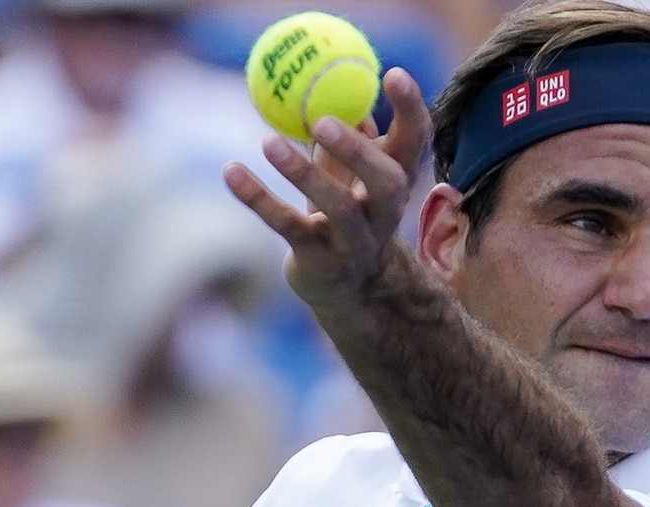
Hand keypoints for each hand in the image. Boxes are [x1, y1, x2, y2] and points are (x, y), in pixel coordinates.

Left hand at [224, 67, 434, 313]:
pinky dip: (258, 199)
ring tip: (269, 144)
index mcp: (396, 183)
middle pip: (387, 183)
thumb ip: (350, 132)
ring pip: (338, 209)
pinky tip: (231, 171)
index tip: (392, 74)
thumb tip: (339, 82)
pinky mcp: (319, 263)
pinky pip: (288, 227)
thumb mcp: (353, 172)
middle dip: (359, 152)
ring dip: (305, 175)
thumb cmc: (346, 213)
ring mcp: (354, 243)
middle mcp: (384, 215)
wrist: (347, 288)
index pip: (417, 143)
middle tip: (324, 122)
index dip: (410, 109)